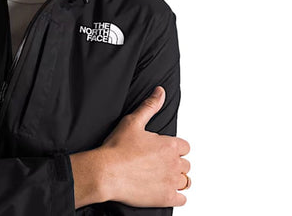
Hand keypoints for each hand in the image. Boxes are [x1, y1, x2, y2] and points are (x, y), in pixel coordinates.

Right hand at [98, 86, 190, 207]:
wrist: (106, 172)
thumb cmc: (117, 148)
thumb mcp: (133, 121)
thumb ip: (150, 106)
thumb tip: (160, 92)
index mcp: (169, 145)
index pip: (184, 146)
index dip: (174, 148)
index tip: (163, 150)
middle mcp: (173, 164)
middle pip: (185, 164)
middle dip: (175, 163)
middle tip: (159, 164)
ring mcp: (170, 182)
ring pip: (185, 181)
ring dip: (176, 179)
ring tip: (162, 177)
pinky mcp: (165, 198)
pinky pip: (182, 199)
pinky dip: (175, 196)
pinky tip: (163, 191)